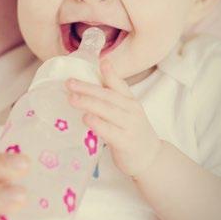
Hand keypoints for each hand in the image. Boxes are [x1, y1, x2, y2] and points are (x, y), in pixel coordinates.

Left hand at [67, 59, 161, 178]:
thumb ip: (111, 101)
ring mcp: (130, 126)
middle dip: (87, 88)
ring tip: (72, 98)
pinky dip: (97, 123)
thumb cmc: (132, 133)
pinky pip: (110, 131)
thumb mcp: (126, 113)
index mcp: (130, 102)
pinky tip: (86, 118)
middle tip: (69, 83)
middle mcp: (131, 111)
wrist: (151, 158)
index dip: (111, 73)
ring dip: (88, 103)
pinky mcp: (125, 142)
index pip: (119, 85)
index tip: (101, 61)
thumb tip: (87, 87)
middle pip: (108, 96)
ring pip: (107, 111)